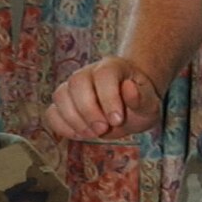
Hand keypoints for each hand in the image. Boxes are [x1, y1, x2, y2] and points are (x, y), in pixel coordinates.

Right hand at [45, 57, 163, 140]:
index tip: (117, 120)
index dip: (109, 98)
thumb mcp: (150, 104)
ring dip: (74, 119)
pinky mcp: (64, 104)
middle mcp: (88, 73)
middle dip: (88, 110)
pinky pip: (51, 112)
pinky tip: (79, 134)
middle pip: (77, 82)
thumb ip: (142, 98)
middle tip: (103, 129)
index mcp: (112, 67)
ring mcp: (73, 87)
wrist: (128, 107)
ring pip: (60, 95)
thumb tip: (129, 88)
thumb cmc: (139, 103)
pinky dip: (61, 125)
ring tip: (92, 133)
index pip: (104, 75)